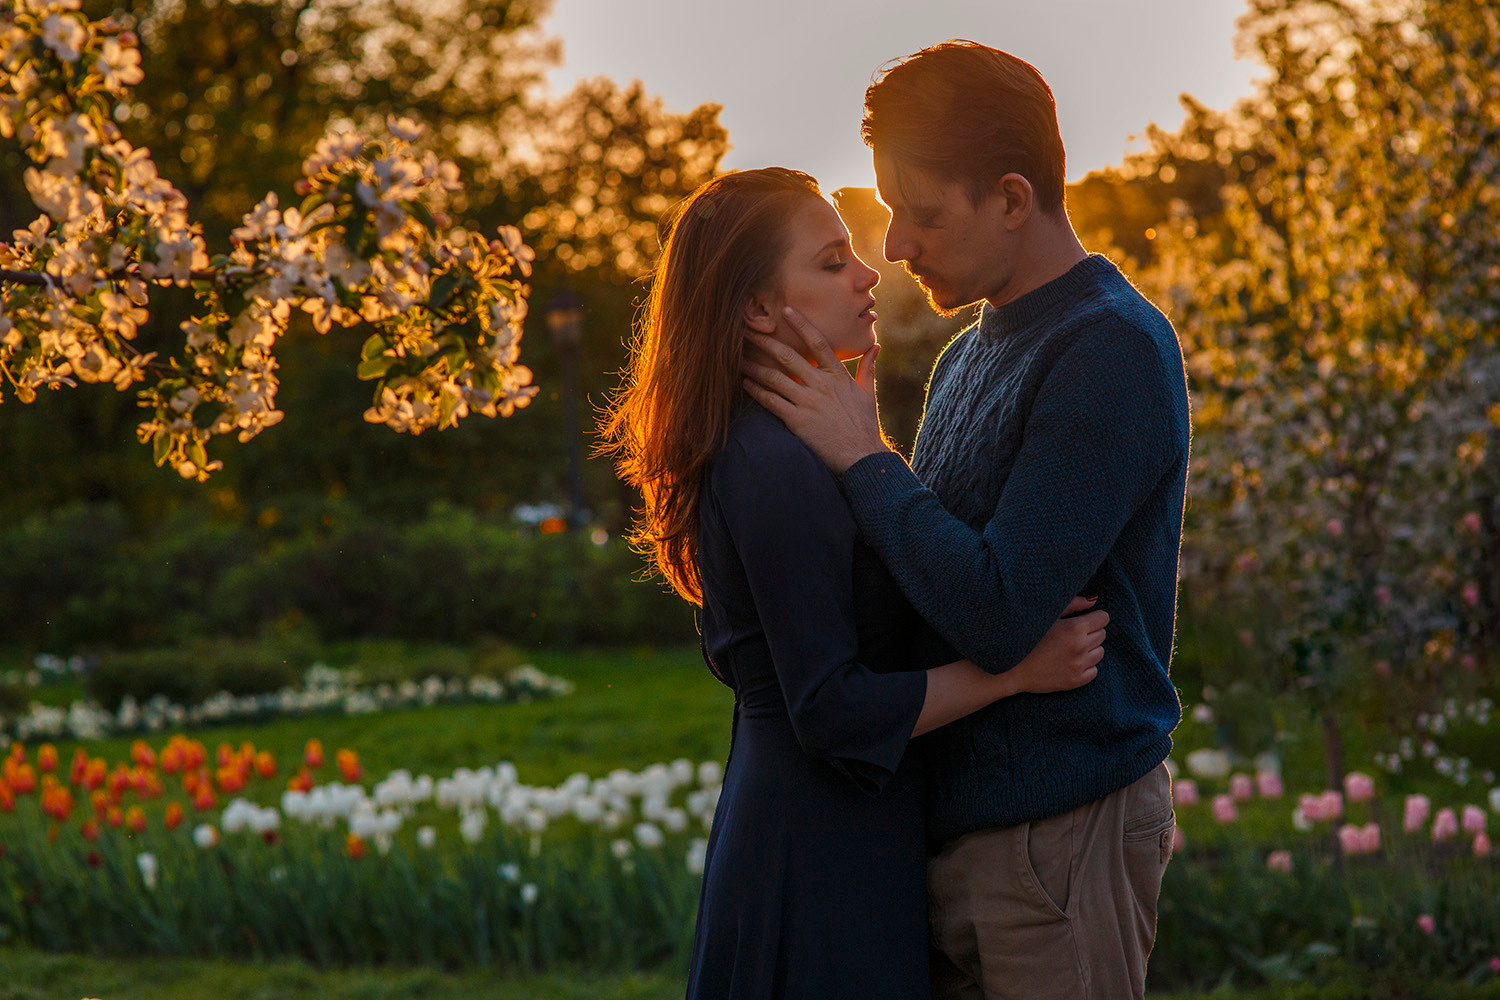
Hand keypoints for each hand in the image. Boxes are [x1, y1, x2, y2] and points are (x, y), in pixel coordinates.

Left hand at [739, 306, 889, 473]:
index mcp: (838, 375)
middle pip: (787, 356)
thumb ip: (867, 367)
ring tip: (737, 357)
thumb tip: (875, 346)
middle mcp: (821, 384)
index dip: (801, 324)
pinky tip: (745, 384)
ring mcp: (808, 402)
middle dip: (764, 341)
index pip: (818, 342)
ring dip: (753, 366)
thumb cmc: (865, 426)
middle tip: (746, 330)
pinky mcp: (797, 420)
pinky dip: (756, 392)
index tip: (785, 310)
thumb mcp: (868, 393)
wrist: (862, 456)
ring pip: (774, 377)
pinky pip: (772, 402)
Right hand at [1009, 597, 1106, 693]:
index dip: (1094, 617)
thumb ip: (1073, 604)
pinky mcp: (1075, 681)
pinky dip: (1085, 666)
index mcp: (1074, 628)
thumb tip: (1093, 600)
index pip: (1103, 618)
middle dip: (1090, 632)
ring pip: (1099, 653)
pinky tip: (1069, 662)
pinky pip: (1094, 671)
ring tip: (1069, 648)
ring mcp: (1078, 666)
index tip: (1083, 620)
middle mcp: (1079, 647)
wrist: (1010, 667)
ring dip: (1089, 649)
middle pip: (1102, 635)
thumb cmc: (1027, 636)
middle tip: (1071, 635)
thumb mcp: (1048, 616)